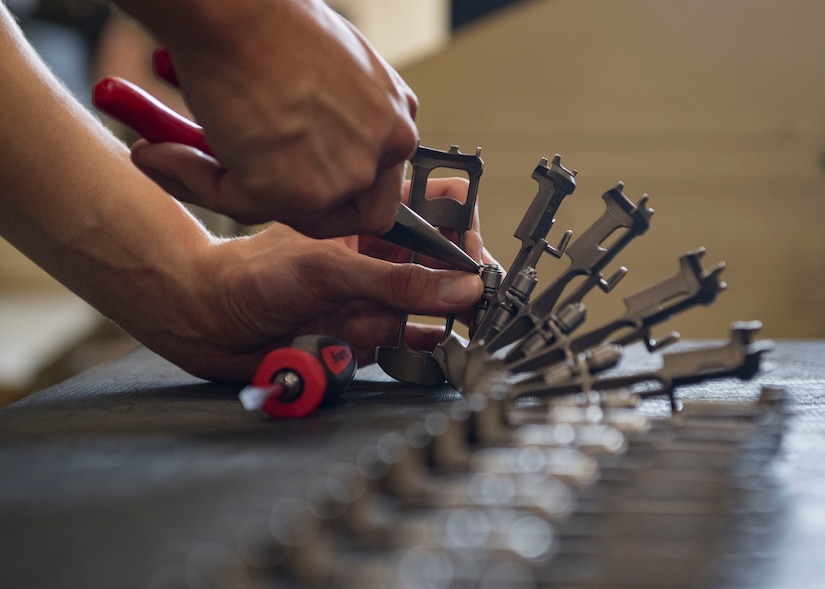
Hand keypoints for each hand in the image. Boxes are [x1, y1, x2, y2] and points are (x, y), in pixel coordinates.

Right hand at [117, 0, 418, 236]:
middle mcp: (378, 156)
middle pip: (350, 216)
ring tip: (189, 154)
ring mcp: (337, 178)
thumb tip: (313, 154)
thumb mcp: (339, 71)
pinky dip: (193, 179)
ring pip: (291, 216)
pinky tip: (161, 152)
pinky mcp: (287, 192)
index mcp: (396, 123)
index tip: (303, 186)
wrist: (235, 9)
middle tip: (255, 188)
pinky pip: (235, 206)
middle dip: (303, 208)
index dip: (341, 195)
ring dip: (241, 190)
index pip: (380, 189)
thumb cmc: (275, 21)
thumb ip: (342, 121)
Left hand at [142, 177, 495, 381]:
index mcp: (370, 221)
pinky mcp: (367, 334)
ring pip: (429, 305)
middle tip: (485, 296)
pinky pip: (410, 340)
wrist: (211, 325)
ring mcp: (374, 296)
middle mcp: (378, 257)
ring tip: (455, 321)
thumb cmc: (254, 276)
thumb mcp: (329, 270)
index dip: (462, 227)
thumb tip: (460, 286)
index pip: (434, 211)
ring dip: (443, 314)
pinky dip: (427, 344)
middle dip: (463, 279)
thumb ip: (397, 281)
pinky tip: (439, 344)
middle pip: (441, 263)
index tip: (477, 252)